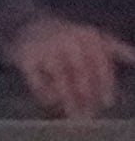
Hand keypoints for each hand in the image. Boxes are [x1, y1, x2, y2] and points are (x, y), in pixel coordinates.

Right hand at [6, 15, 128, 122]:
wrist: (26, 24)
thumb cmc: (66, 36)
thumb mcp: (91, 36)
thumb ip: (114, 47)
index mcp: (88, 36)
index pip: (101, 63)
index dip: (105, 84)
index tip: (107, 104)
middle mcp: (68, 40)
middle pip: (81, 72)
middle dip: (86, 95)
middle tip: (89, 115)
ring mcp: (46, 48)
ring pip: (60, 78)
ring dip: (68, 99)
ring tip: (73, 116)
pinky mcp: (26, 57)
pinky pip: (36, 80)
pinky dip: (44, 93)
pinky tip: (50, 103)